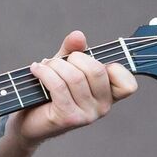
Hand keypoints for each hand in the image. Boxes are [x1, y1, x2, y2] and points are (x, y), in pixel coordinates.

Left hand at [9, 30, 137, 146]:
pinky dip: (44, 73)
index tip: (89, 62)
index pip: (128, 84)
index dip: (113, 67)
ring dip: (55, 65)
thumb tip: (78, 35)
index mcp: (109, 95)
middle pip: (97, 70)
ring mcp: (87, 115)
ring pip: (75, 77)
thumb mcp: (64, 65)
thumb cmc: (49, 91)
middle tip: (58, 61)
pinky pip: (58, 86)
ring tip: (44, 66)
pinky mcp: (68, 118)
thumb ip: (73, 50)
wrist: (28, 120)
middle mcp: (103, 108)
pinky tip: (36, 69)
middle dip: (74, 58)